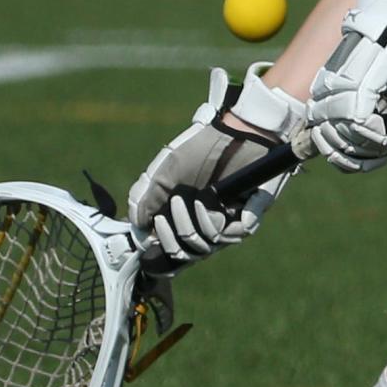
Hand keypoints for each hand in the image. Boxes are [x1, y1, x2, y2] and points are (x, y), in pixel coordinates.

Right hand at [128, 63, 303, 273]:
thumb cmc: (200, 150)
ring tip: (192, 200)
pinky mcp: (248, 216)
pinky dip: (216, 221)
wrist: (235, 133)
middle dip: (173, 237)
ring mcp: (227, 221)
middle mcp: (205, 222)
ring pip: (207, 245)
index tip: (150, 242)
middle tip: (167, 215)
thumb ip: (147, 200)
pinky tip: (211, 200)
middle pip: (187, 253)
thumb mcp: (166, 173)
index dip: (161, 250)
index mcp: (185, 216)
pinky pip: (232, 234)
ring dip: (192, 226)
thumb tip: (138, 229)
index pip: (173, 248)